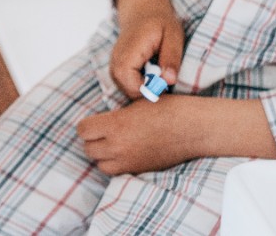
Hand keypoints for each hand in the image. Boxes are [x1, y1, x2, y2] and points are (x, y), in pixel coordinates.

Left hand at [77, 95, 201, 174]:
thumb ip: (115, 115)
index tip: (95, 121)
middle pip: (88, 149)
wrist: (192, 128)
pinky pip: (116, 172)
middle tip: (104, 132)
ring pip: (100, 164)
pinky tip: (126, 152)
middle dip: (93, 140)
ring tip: (114, 143)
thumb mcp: (136, 103)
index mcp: (116, 124)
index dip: (87, 125)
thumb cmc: (167, 108)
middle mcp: (118, 145)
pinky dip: (116, 164)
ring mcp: (128, 161)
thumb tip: (102, 120)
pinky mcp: (139, 170)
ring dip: (103, 155)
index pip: (83, 130)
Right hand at [111, 0, 184, 98]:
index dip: (149, 90)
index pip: (131, 85)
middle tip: (163, 76)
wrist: (142, 8)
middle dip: (148, 90)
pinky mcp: (117, 68)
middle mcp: (116, 60)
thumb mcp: (173, 35)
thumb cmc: (160, 21)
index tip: (165, 82)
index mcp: (130, 51)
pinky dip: (140, 83)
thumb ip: (171, 58)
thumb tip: (169, 81)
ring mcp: (114, 65)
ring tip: (157, 71)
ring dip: (145, 87)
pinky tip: (150, 71)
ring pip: (127, 90)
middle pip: (128, 91)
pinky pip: (127, 85)